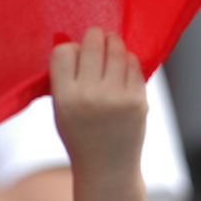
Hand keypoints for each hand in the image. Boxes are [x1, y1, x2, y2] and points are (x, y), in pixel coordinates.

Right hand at [50, 27, 147, 175]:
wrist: (107, 166)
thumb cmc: (81, 133)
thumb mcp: (61, 109)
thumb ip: (65, 78)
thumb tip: (71, 38)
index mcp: (65, 97)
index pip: (64, 52)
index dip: (69, 47)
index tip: (75, 51)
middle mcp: (91, 95)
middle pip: (92, 44)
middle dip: (94, 34)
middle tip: (96, 34)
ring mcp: (117, 97)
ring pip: (117, 50)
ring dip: (114, 42)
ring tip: (112, 43)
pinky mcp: (138, 99)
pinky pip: (134, 65)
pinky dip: (129, 60)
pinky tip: (124, 64)